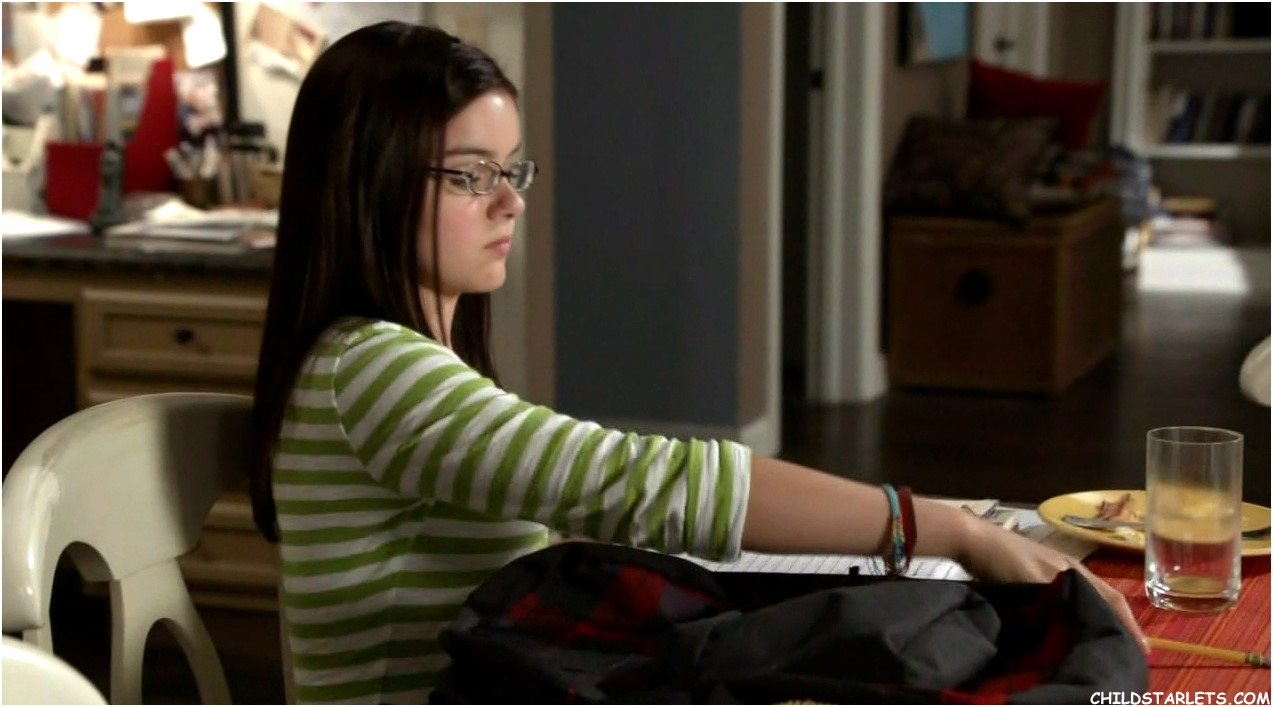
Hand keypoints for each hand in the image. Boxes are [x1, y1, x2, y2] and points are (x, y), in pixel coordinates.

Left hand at [956, 517, 1148, 653]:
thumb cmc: (1005, 559)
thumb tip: (1089, 625)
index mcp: (1075, 571)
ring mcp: (1051, 575)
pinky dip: (1073, 618)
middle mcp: (1069, 572)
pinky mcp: (1033, 581)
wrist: (971, 541)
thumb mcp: (1038, 579)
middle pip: (1101, 601)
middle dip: (1116, 625)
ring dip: (1095, 622)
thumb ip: (1063, 599)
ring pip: (1082, 602)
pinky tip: (1068, 632)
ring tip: (1101, 647)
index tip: (1144, 650)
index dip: (1129, 624)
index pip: (1112, 600)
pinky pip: (1063, 603)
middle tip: (1125, 654)